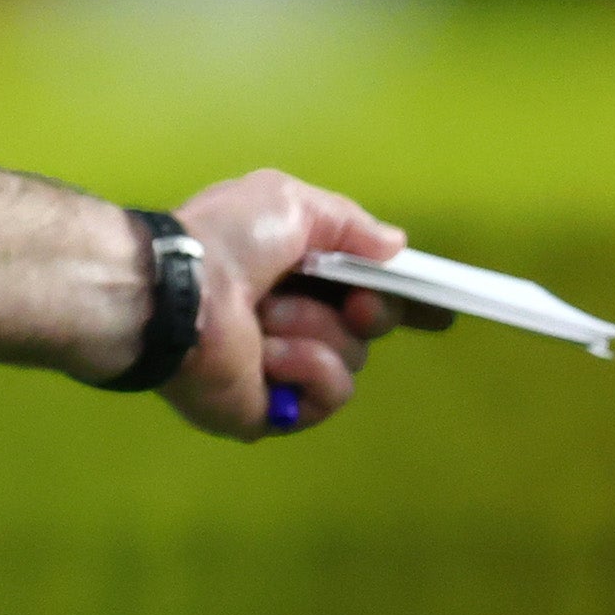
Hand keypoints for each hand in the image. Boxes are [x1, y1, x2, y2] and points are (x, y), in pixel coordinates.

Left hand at [162, 167, 449, 441]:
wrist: (176, 293)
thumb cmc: (227, 241)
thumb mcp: (290, 202)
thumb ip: (349, 223)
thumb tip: (395, 246)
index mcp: (288, 276)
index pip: (357, 294)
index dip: (397, 301)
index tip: (438, 309)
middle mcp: (286, 322)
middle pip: (365, 329)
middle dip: (366, 309)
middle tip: (349, 300)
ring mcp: (279, 371)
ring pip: (350, 359)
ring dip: (314, 330)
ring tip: (266, 317)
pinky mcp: (271, 411)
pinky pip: (327, 396)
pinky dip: (307, 366)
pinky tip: (269, 353)